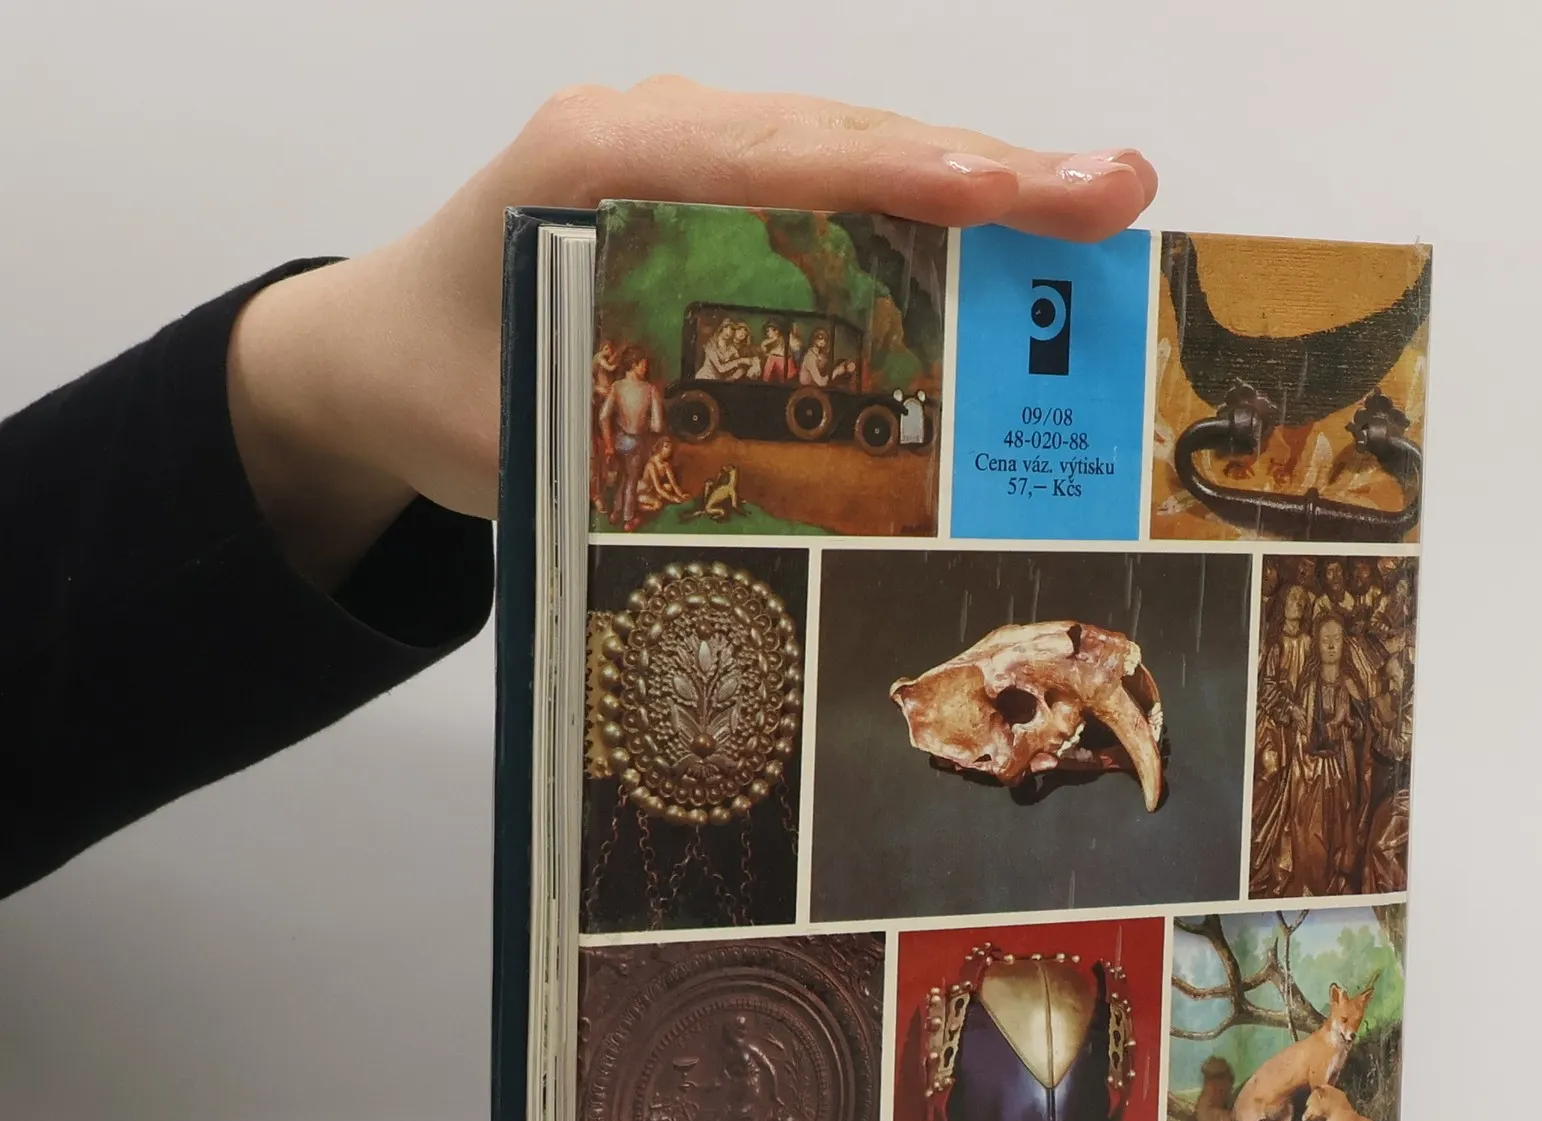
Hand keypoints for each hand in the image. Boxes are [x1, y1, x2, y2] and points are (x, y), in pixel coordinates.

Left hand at [227, 77, 1156, 586]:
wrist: (368, 349)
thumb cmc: (435, 384)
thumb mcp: (511, 441)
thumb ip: (628, 457)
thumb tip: (773, 515)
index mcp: (601, 163)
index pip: (783, 157)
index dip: (912, 178)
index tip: (1020, 193)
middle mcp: (654, 129)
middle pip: (845, 134)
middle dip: (989, 169)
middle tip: (1117, 194)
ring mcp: (686, 146)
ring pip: (852, 146)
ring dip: (974, 185)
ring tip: (1095, 212)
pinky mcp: (710, 184)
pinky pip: (832, 182)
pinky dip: (923, 211)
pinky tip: (1009, 244)